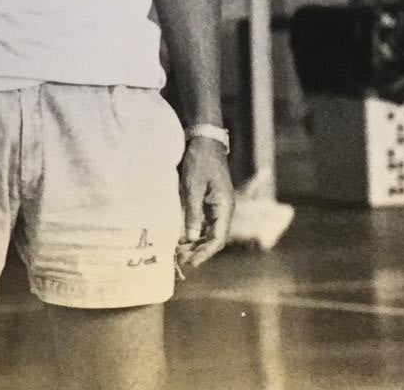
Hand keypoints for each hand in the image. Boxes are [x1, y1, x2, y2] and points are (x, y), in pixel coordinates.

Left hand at [175, 137, 233, 272]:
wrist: (205, 140)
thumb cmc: (200, 161)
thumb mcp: (192, 187)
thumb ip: (192, 213)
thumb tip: (190, 238)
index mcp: (225, 207)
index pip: (218, 239)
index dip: (205, 253)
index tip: (191, 263)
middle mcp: (224, 209)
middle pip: (214, 238)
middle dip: (199, 251)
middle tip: (180, 259)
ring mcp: (218, 206)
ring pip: (210, 232)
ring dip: (196, 243)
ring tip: (179, 252)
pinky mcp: (211, 202)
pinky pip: (205, 223)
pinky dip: (195, 233)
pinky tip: (182, 238)